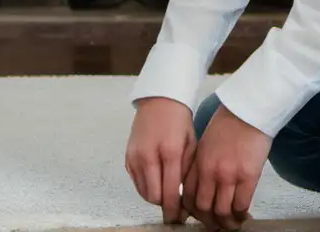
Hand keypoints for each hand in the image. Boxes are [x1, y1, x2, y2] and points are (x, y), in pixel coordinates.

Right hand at [125, 97, 195, 224]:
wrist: (159, 101)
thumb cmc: (180, 121)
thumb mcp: (191, 145)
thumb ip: (187, 172)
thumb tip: (185, 197)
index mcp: (169, 152)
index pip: (169, 192)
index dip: (175, 209)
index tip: (181, 218)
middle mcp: (148, 156)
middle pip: (154, 197)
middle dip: (166, 206)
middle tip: (177, 210)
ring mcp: (135, 158)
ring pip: (144, 192)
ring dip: (157, 198)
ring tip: (169, 196)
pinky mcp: (128, 158)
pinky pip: (137, 183)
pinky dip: (147, 188)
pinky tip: (158, 184)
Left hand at [182, 103, 271, 229]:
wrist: (248, 110)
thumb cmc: (229, 124)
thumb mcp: (206, 145)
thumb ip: (202, 166)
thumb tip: (204, 187)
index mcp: (197, 164)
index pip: (188, 198)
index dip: (194, 213)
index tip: (201, 217)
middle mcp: (209, 172)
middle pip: (203, 209)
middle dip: (209, 222)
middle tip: (216, 227)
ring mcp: (228, 175)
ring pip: (222, 211)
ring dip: (226, 223)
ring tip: (232, 225)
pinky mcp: (248, 175)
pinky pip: (240, 204)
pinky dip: (240, 214)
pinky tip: (243, 215)